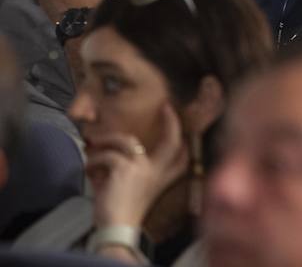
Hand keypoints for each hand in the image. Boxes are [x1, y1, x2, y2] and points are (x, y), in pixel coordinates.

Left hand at [89, 105, 188, 228]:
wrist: (116, 227)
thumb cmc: (120, 211)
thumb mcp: (132, 188)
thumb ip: (131, 169)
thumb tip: (111, 149)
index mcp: (161, 178)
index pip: (181, 154)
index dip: (179, 134)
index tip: (174, 116)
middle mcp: (157, 171)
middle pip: (172, 141)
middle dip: (171, 121)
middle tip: (165, 107)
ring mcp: (142, 168)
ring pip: (126, 141)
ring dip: (105, 142)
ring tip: (92, 147)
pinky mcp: (125, 168)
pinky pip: (106, 155)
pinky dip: (92, 161)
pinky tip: (88, 169)